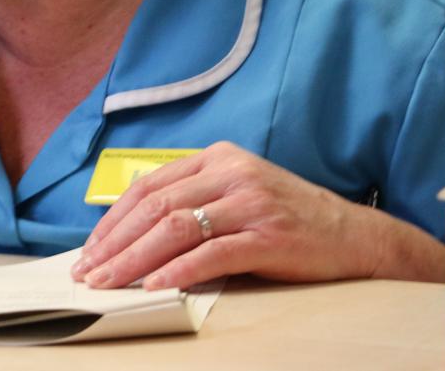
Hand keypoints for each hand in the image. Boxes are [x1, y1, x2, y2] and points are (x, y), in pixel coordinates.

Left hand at [70, 141, 432, 290]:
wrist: (356, 236)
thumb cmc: (288, 218)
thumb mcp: (237, 192)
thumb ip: (194, 198)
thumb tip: (134, 230)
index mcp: (217, 157)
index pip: (149, 185)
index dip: (114, 219)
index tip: (89, 249)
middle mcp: (231, 172)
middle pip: (156, 207)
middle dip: (115, 243)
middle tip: (88, 272)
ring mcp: (251, 203)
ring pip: (176, 228)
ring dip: (135, 260)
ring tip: (109, 283)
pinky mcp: (270, 236)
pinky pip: (213, 253)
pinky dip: (178, 271)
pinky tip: (155, 286)